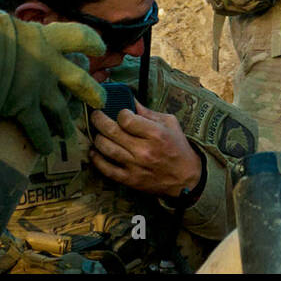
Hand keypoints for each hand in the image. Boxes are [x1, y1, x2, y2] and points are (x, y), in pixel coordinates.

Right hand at [0, 10, 106, 154]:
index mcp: (45, 38)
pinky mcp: (23, 108)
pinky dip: (44, 141)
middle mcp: (48, 64)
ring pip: (62, 111)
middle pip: (80, 81)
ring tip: (69, 133)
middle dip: (92, 92)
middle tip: (100, 101)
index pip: (78, 37)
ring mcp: (38, 88)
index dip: (91, 43)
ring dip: (66, 123)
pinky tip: (47, 149)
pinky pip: (40, 130)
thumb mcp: (1, 23)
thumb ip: (16, 31)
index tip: (99, 50)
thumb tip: (13, 28)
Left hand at [89, 100, 203, 197]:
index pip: (126, 119)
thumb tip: (130, 100)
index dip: (120, 113)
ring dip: (97, 138)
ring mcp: (135, 166)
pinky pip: (106, 170)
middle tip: (96, 115)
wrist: (185, 178)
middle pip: (112, 132)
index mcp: (155, 134)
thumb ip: (148, 112)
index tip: (121, 113)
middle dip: (99, 120)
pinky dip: (97, 160)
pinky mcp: (130, 180)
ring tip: (96, 132)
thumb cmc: (177, 147)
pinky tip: (94, 151)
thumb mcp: (170, 124)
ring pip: (106, 149)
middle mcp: (144, 150)